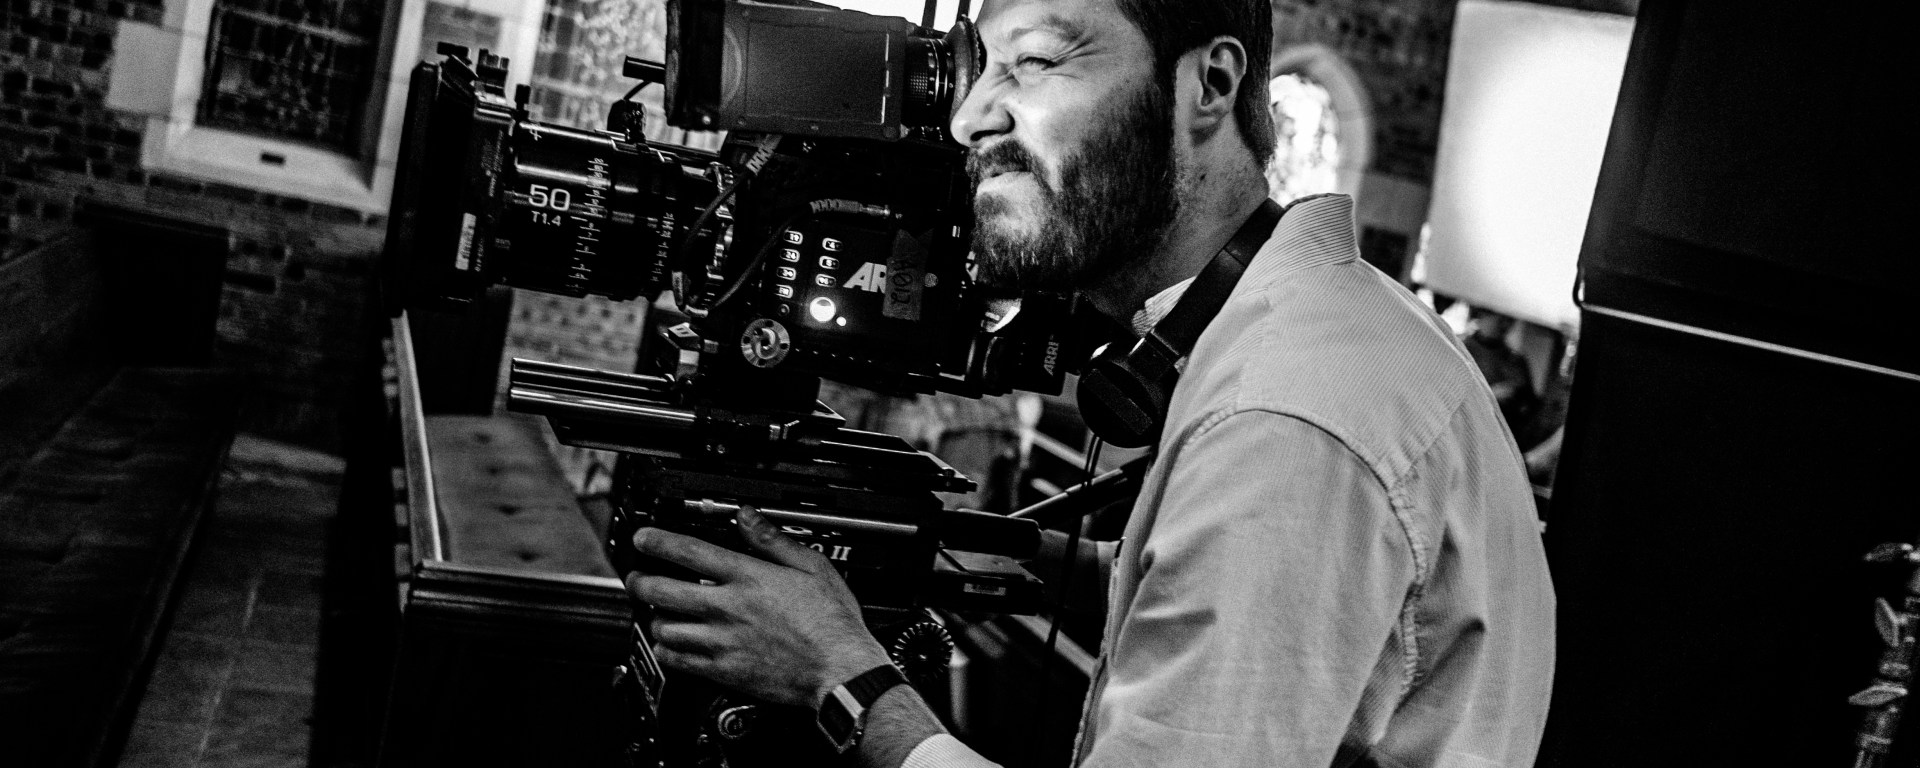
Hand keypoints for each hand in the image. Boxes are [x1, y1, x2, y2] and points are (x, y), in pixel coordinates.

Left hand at [623, 506, 893, 707]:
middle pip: (664, 590)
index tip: (643, 537)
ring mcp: (721, 642)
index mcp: (749, 578)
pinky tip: (670, 644)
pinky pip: (678, 660)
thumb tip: (748, 518)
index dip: (658, 541)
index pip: (690, 552)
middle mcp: (728, 608)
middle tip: (637, 578)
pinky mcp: (722, 671)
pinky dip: (666, 650)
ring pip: (664, 627)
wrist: (839, 670)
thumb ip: (774, 540)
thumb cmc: (831, 623)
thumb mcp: (813, 567)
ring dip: (654, 617)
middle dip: (641, 580)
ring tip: (656, 612)